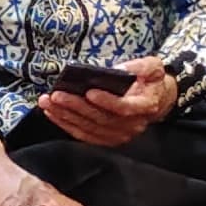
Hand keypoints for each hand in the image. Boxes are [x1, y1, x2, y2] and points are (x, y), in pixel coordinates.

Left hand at [35, 58, 177, 148]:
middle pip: (101, 119)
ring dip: (66, 116)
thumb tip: (117, 69)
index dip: (107, 101)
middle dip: (76, 107)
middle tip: (56, 95)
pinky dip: (67, 125)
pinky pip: (85, 135)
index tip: (89, 92)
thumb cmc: (151, 81)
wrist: (156, 100)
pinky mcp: (108, 138)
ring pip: (89, 128)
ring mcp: (119, 135)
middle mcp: (132, 125)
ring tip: (48, 103)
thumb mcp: (153, 67)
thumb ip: (140, 66)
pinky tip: (53, 114)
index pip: (124, 108)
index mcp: (145, 106)